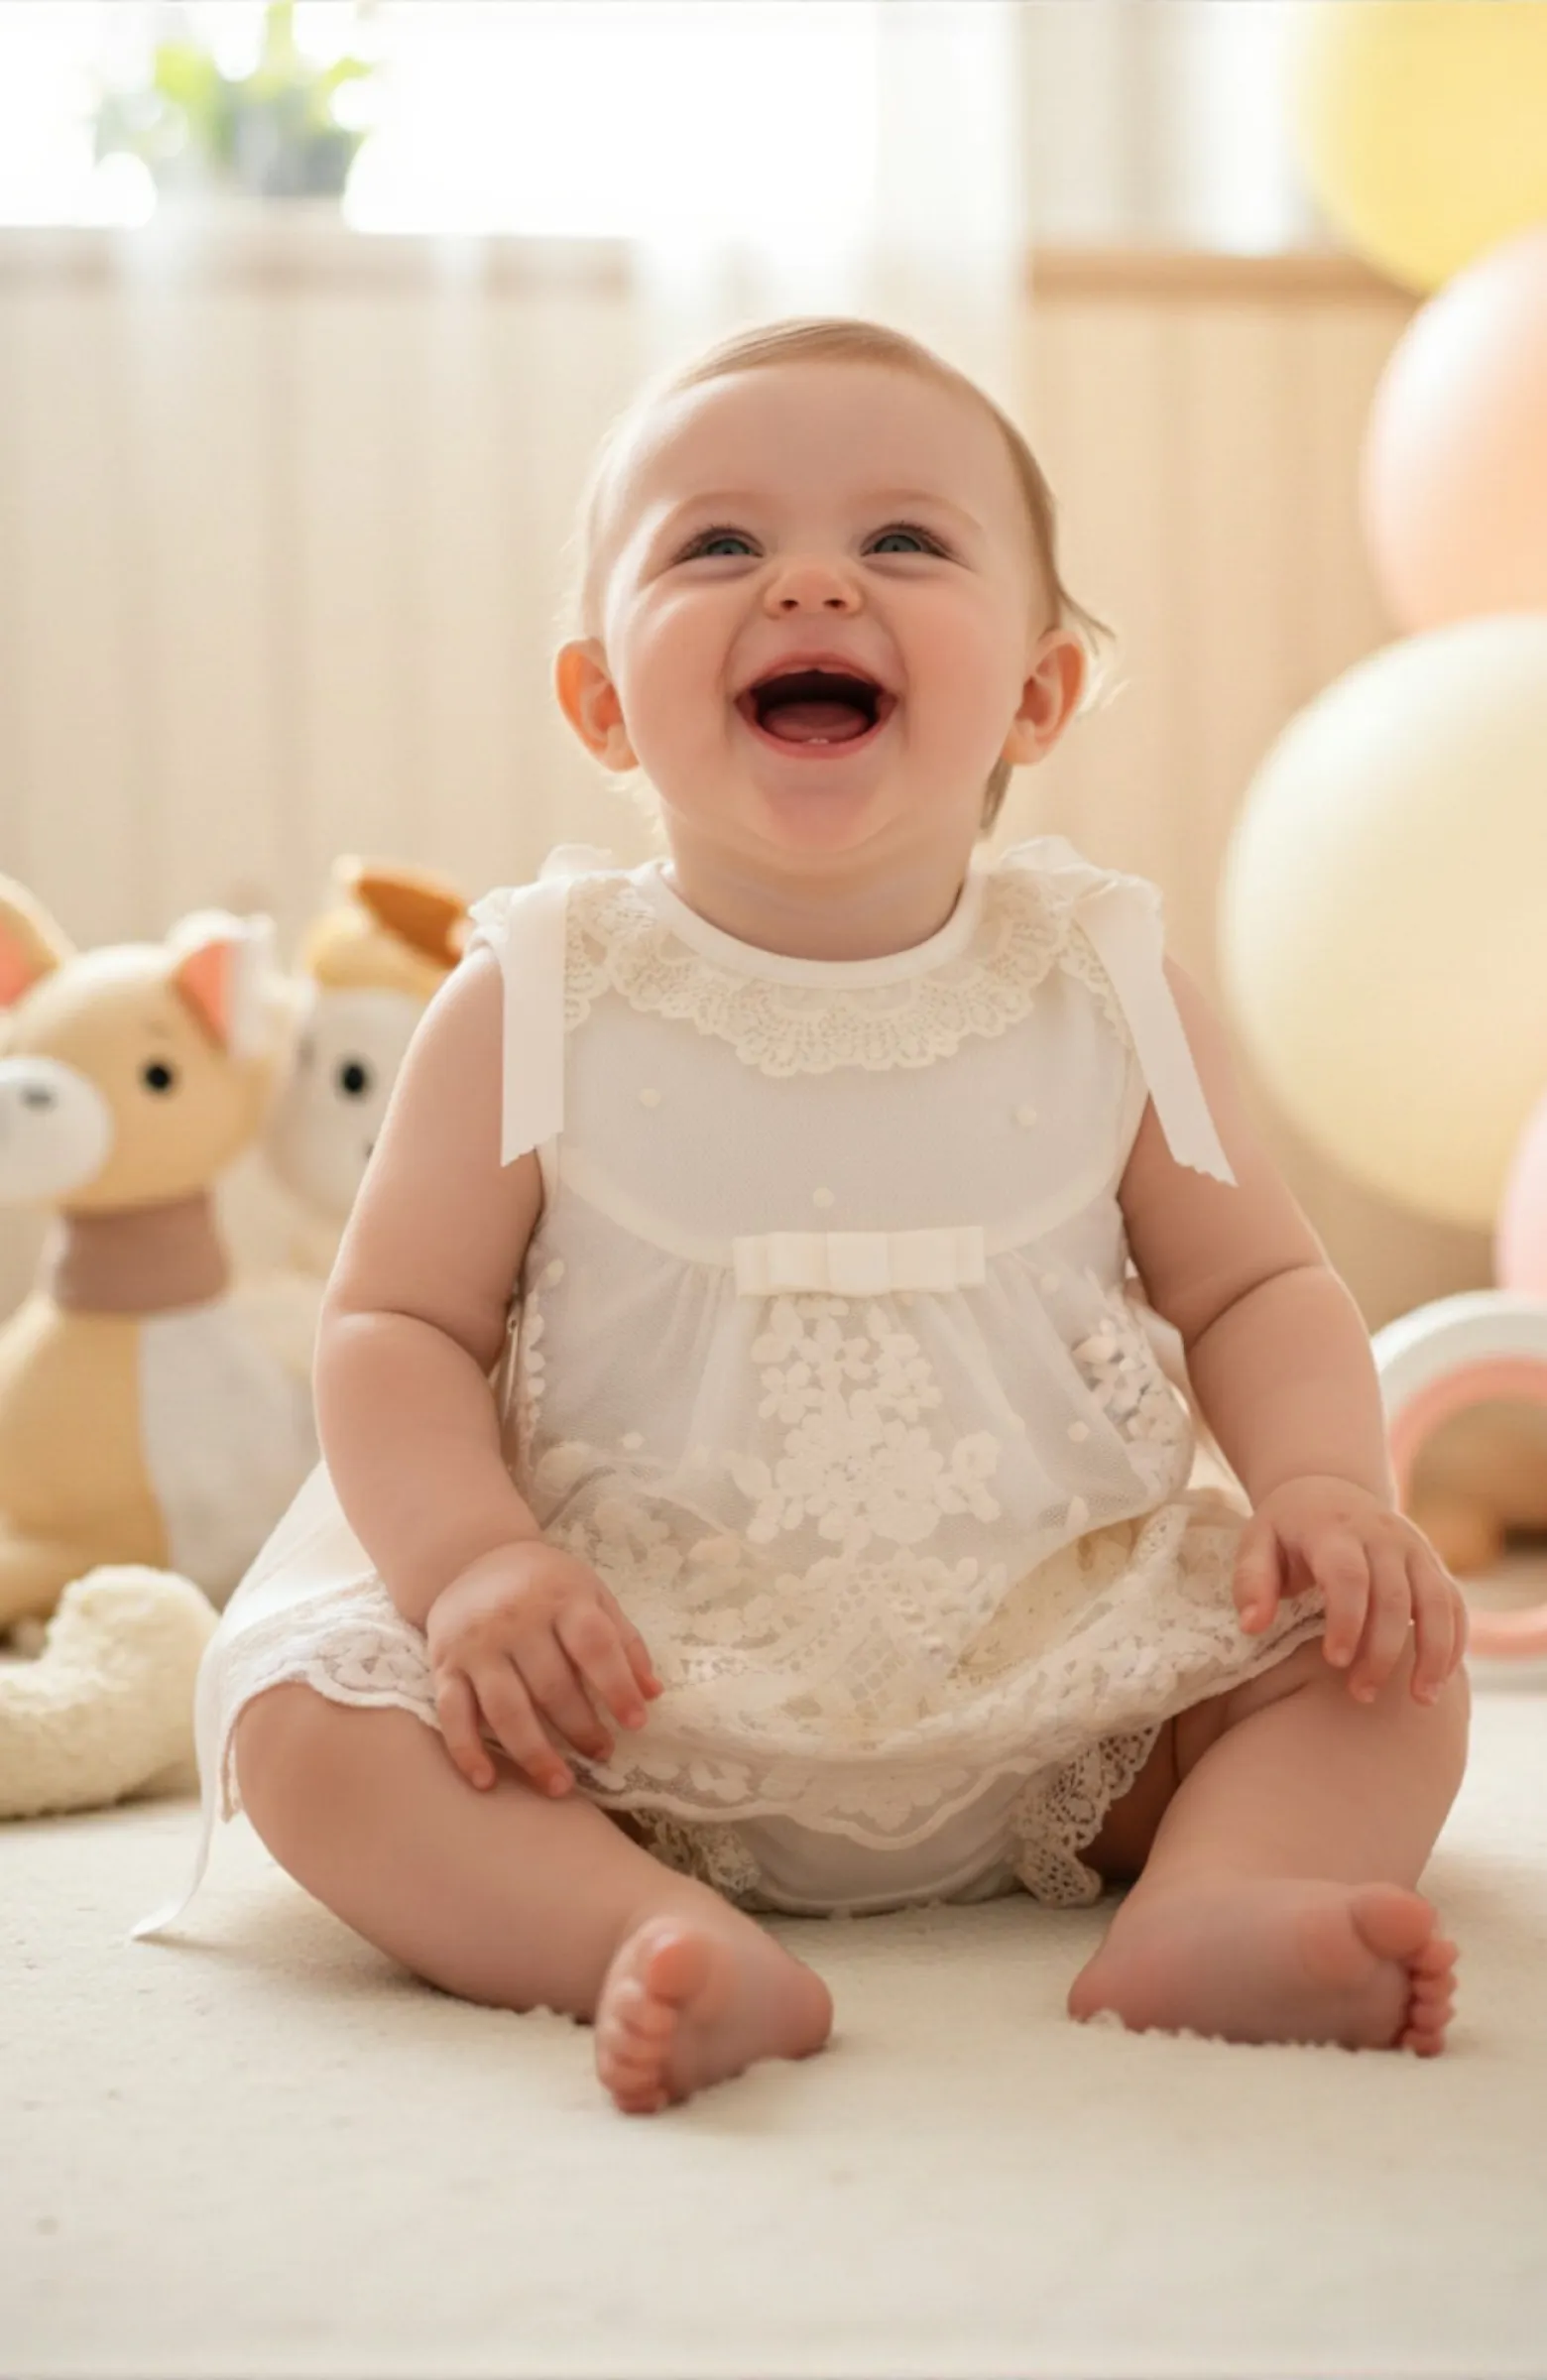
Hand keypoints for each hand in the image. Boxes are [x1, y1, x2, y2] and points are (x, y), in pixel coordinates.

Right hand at [425, 1540, 663, 1794]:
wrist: (472, 1558)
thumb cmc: (545, 1585)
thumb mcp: (591, 1594)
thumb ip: (624, 1641)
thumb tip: (653, 1694)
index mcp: (561, 1597)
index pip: (594, 1646)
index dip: (617, 1687)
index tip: (637, 1724)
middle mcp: (515, 1620)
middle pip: (552, 1686)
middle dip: (581, 1728)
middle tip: (602, 1755)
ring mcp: (476, 1646)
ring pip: (506, 1709)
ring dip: (534, 1753)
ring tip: (561, 1786)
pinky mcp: (444, 1666)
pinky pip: (452, 1714)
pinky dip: (467, 1751)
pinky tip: (487, 1781)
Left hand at [1233, 1474, 1467, 1705]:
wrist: (1328, 1487)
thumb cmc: (1287, 1528)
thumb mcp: (1256, 1542)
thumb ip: (1251, 1581)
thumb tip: (1252, 1626)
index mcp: (1334, 1529)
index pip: (1348, 1576)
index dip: (1347, 1621)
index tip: (1336, 1662)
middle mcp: (1382, 1535)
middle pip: (1395, 1597)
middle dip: (1383, 1651)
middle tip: (1362, 1693)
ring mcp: (1414, 1548)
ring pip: (1438, 1602)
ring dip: (1434, 1653)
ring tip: (1421, 1700)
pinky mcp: (1434, 1564)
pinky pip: (1456, 1604)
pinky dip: (1455, 1642)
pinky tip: (1440, 1679)